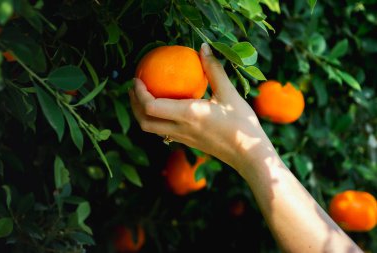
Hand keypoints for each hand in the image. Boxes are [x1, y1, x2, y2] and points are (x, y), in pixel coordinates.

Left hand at [129, 43, 270, 169]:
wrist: (249, 155)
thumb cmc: (242, 124)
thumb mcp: (230, 94)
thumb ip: (214, 70)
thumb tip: (203, 48)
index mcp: (188, 115)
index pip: (151, 106)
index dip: (139, 93)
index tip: (137, 79)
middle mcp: (180, 129)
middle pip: (144, 121)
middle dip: (134, 105)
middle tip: (134, 87)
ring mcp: (182, 139)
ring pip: (151, 129)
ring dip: (142, 114)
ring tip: (144, 97)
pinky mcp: (187, 143)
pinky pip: (163, 132)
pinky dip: (156, 120)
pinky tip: (165, 109)